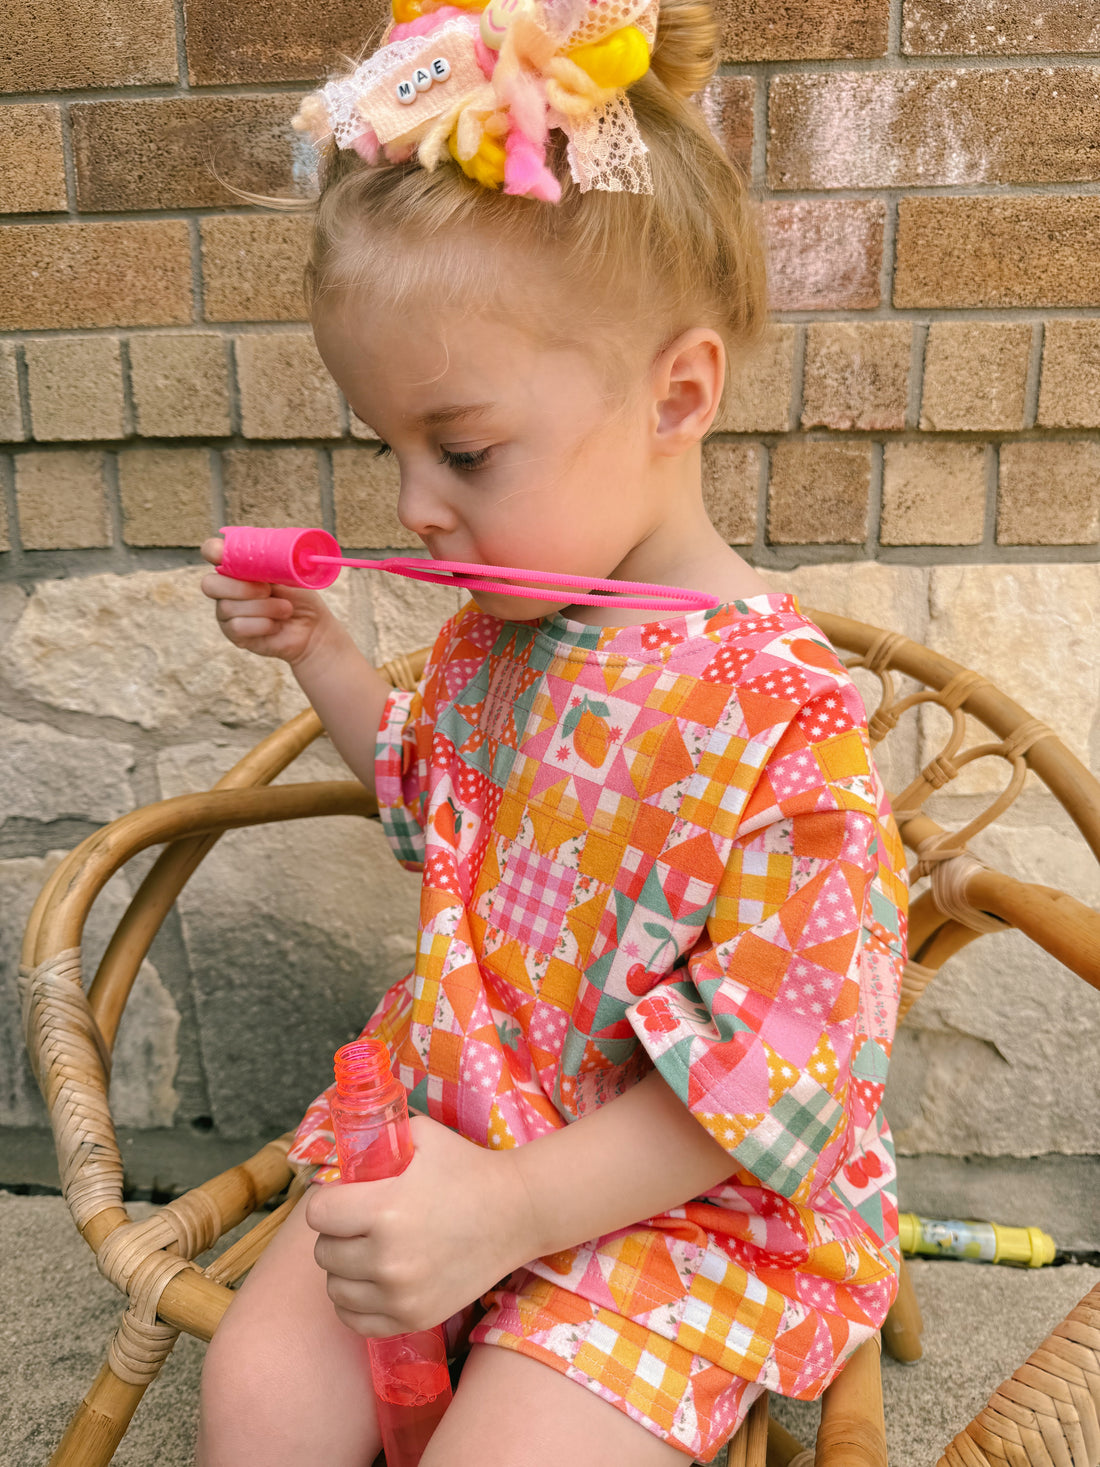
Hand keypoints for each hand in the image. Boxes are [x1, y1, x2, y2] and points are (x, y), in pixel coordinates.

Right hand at [199, 535, 337, 666]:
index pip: (212, 552)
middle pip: (209, 584)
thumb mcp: (288, 574)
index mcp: (236, 567)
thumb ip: (270, 562)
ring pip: (228, 608)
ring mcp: (227, 613)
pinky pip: (237, 627)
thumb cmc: (299, 596)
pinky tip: (276, 624)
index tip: (222, 553)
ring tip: (286, 609)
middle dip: (239, 587)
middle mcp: (226, 589)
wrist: (312, 628)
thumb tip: (261, 556)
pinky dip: (262, 624)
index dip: (213, 550)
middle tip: (267, 590)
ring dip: (263, 607)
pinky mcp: (235, 635)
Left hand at [305, 1115, 536, 1337]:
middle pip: (323, 1252)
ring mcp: (400, 1295)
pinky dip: (355, 1302)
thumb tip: (345, 1151)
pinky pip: (355, 1320)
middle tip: (359, 1223)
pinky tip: (370, 1282)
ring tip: (366, 1251)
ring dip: (344, 1268)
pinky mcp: (413, 1319)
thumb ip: (378, 1141)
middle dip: (336, 1233)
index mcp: (383, 1210)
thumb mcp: (421, 1137)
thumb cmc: (468, 1169)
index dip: (328, 1201)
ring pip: (335, 1287)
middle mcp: (387, 1258)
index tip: (344, 1197)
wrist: (517, 1213)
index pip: (318, 1213)